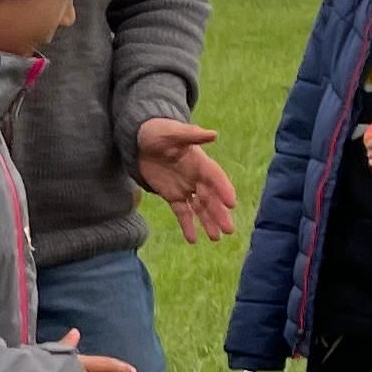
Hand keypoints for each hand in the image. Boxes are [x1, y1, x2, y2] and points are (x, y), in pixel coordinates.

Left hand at [136, 117, 238, 241]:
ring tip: (216, 238)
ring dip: (208, 222)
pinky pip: (182, 212)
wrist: (139, 139)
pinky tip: (193, 240)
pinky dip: (187, 225)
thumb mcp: (172, 132)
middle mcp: (196, 177)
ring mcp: (185, 187)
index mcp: (200, 161)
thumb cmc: (157, 131)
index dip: (224, 189)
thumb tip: (213, 134)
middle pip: (211, 197)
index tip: (232, 204)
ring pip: (199, 208)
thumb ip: (191, 135)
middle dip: (219, 213)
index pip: (215, 177)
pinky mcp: (172, 195)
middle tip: (229, 230)